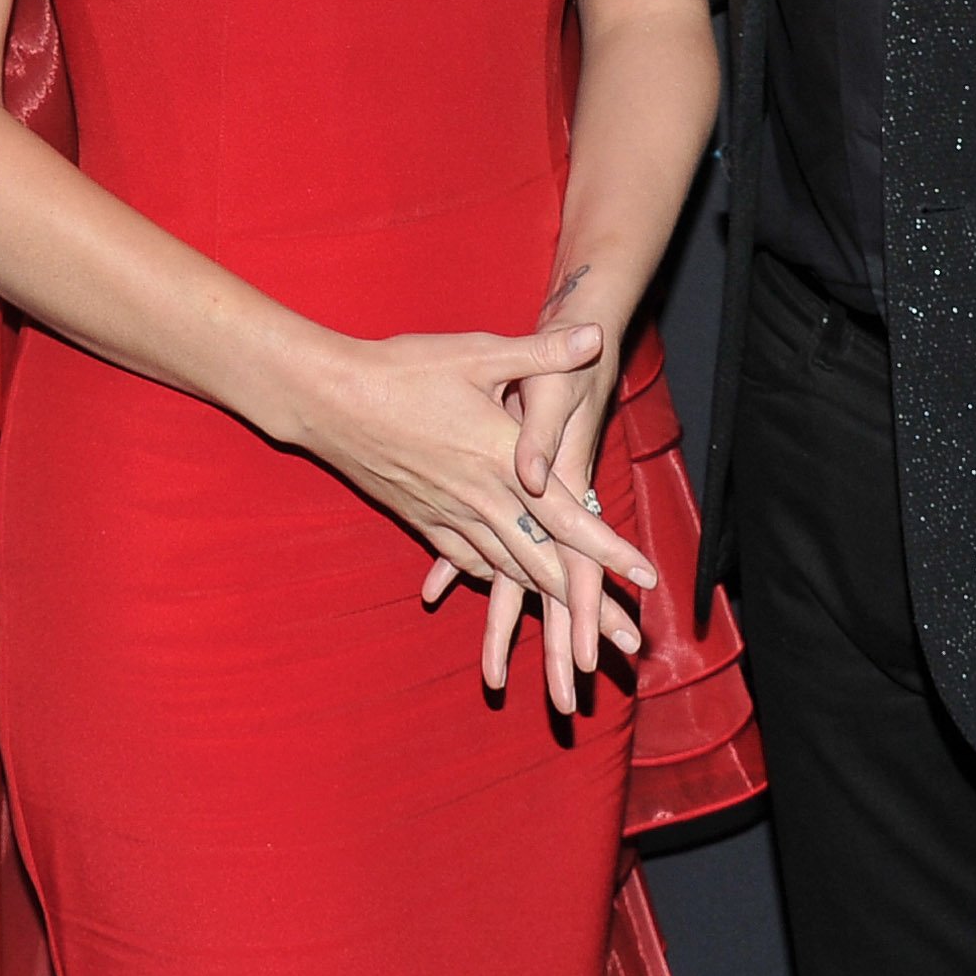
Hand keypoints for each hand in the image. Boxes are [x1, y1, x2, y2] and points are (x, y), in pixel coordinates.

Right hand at [420, 314, 638, 713]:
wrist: (329, 400)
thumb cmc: (404, 370)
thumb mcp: (477, 353)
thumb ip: (540, 352)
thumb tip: (595, 335)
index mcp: (502, 460)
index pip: (568, 516)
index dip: (609, 549)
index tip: (646, 575)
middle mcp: (481, 498)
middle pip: (545, 563)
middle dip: (590, 605)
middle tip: (629, 640)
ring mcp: (449, 514)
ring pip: (508, 570)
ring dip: (548, 604)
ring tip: (582, 635)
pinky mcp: (423, 519)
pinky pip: (468, 561)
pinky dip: (496, 578)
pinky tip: (507, 584)